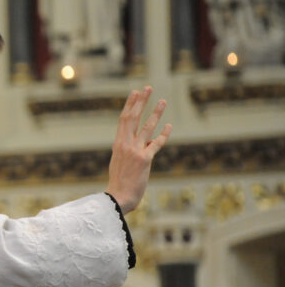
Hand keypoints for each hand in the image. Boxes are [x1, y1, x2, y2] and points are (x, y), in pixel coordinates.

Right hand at [106, 86, 171, 212]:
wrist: (117, 197)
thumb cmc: (119, 183)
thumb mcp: (120, 162)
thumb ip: (129, 150)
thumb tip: (142, 142)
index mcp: (118, 144)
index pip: (123, 120)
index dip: (130, 105)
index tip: (135, 92)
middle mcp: (125, 144)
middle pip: (133, 117)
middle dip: (141, 101)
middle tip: (147, 88)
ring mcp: (135, 151)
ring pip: (146, 127)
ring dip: (156, 112)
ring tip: (163, 100)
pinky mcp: (145, 159)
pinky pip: (156, 143)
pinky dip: (164, 134)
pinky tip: (169, 126)